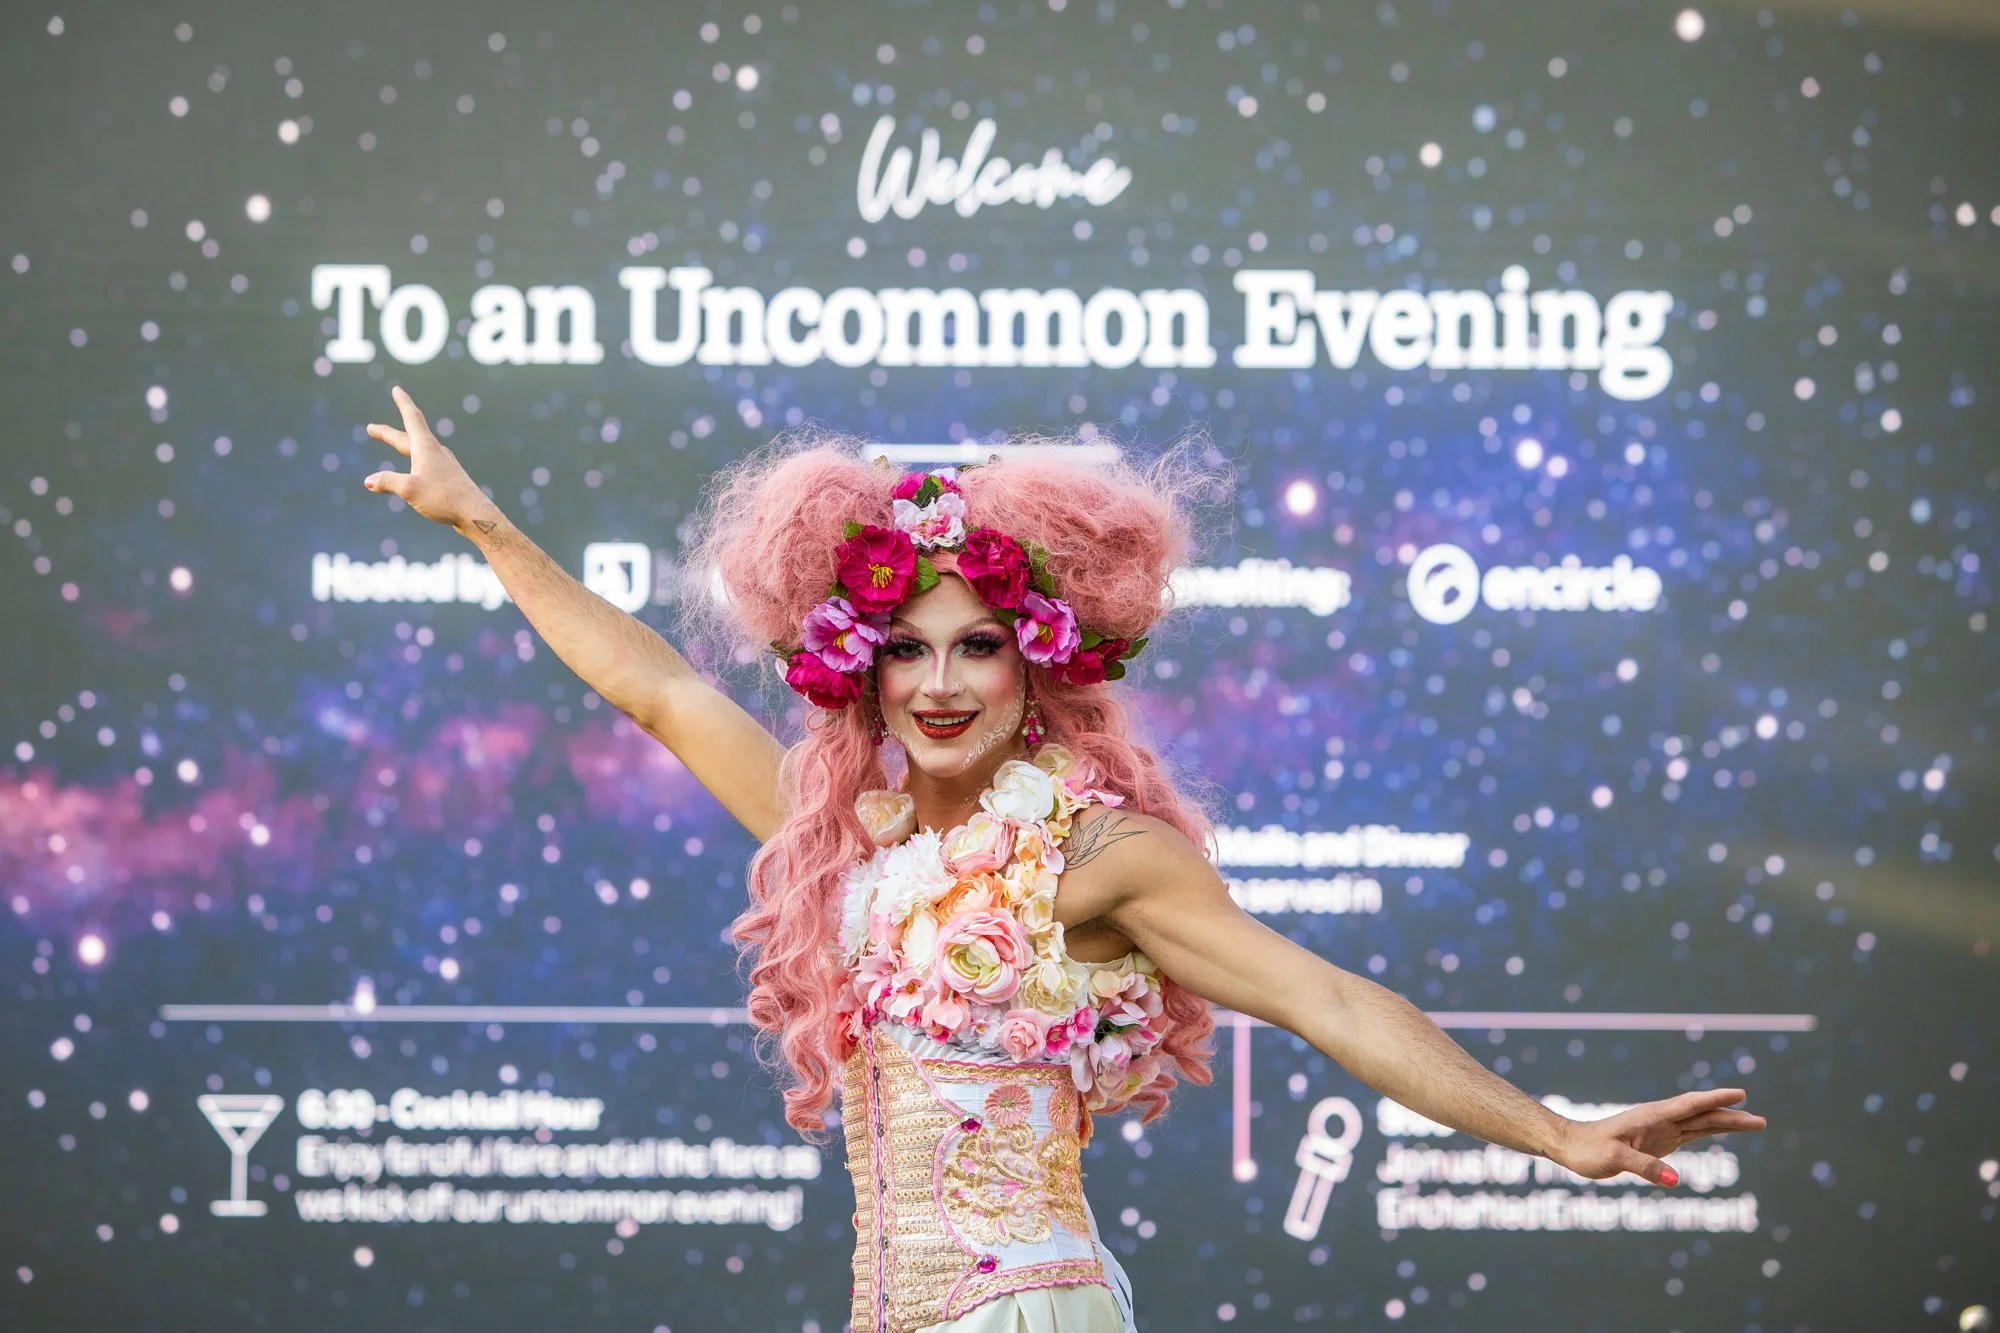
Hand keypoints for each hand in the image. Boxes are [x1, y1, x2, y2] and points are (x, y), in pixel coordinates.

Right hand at [363, 385, 498, 535]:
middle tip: (371, 429)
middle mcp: (436, 452)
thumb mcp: (410, 490)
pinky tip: (418, 467)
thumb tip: (368, 481)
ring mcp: (444, 464)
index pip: (412, 418)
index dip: (403, 402)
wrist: (475, 513)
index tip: (397, 389)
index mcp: (426, 448)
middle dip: (388, 433)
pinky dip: (414, 461)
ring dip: (403, 444)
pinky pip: (426, 464)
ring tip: (395, 441)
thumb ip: (388, 482)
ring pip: (418, 450)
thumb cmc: (444, 499)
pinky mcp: (449, 477)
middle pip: (408, 437)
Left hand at [1551, 1087, 1766, 1186]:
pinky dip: (1710, 1131)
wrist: (1571, 1146)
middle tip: (1761, 1120)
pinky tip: (1723, 1131)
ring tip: (1755, 1124)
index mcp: (1652, 1116)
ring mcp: (1661, 1129)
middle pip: (1703, 1115)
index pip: (1690, 1105)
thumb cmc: (1588, 1150)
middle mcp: (1660, 1119)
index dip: (1715, 1100)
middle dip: (1732, 1116)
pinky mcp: (1659, 1141)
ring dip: (1726, 1123)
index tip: (1740, 1094)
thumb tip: (1676, 1181)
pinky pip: (1691, 1134)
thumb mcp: (1614, 1160)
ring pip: (1701, 1123)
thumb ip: (1645, 1167)